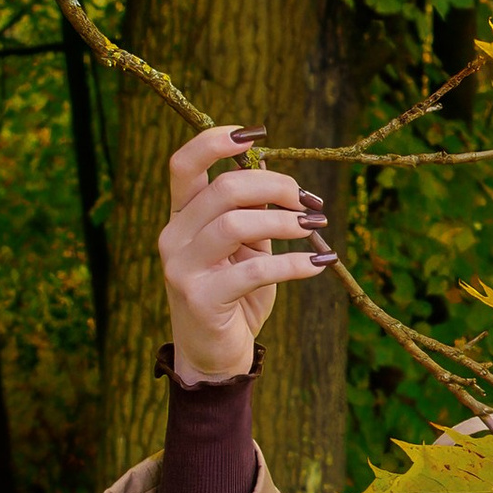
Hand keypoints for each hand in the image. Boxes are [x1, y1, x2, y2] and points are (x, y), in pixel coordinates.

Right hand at [158, 124, 332, 382]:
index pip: (183, 164)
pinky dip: (295, 263)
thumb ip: (252, 212)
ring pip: (236, 224)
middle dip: (274, 187)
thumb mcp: (245, 249)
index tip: (255, 135)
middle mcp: (173, 237)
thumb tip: (270, 169)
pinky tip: (320, 262)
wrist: (216, 357)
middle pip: (223, 189)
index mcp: (180, 217)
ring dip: (286, 222)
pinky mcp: (200, 299)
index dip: (215, 141)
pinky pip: (255, 270)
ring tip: (315, 226)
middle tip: (308, 200)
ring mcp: (181, 268)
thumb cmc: (235, 298)